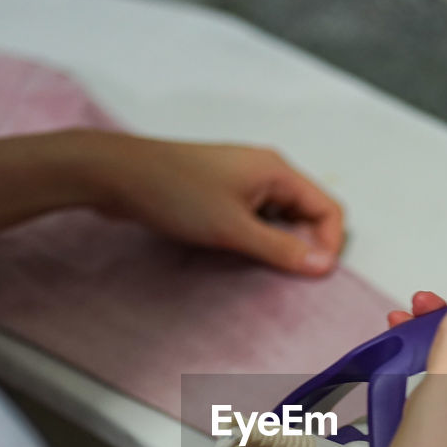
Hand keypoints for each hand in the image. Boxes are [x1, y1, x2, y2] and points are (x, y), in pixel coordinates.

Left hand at [85, 132, 344, 275]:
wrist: (117, 175)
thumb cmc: (175, 194)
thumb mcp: (234, 229)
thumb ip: (281, 249)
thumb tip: (324, 266)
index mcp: (277, 171)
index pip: (328, 208)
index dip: (329, 244)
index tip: (313, 275)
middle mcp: (265, 171)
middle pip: (307, 213)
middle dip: (305, 245)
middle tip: (284, 274)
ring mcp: (242, 180)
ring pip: (280, 218)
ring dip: (278, 244)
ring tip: (257, 264)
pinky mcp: (221, 192)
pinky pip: (255, 218)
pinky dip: (256, 238)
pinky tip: (237, 252)